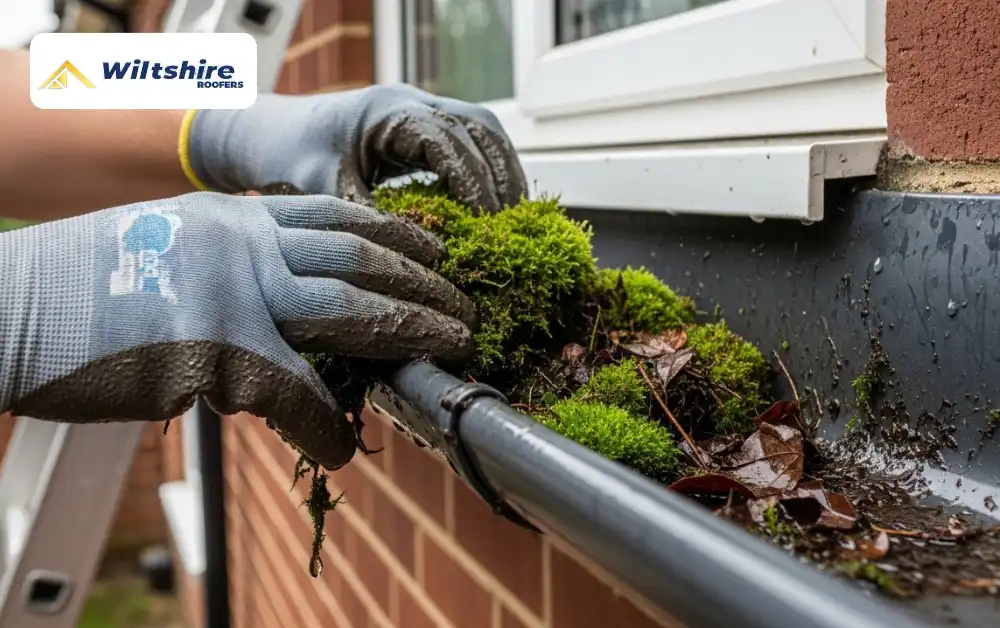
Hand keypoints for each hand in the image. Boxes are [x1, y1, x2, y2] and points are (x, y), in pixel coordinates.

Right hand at [0, 192, 474, 468]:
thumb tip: (284, 298)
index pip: (338, 214)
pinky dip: (325, 426)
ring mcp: (235, 293)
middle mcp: (245, 243)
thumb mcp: (171, 244)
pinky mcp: (216, 353)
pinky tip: (340, 447)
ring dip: (410, 333)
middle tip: (463, 307)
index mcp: (236, 217)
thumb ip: (235, 262)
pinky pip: (297, 396)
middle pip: (362, 258)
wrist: (9, 308)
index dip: (396, 232)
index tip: (433, 248)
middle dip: (423, 284)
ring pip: (352, 310)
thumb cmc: (82, 285)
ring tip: (449, 350)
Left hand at [185, 84, 528, 212]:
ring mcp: (421, 108)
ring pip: (484, 130)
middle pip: (480, 128)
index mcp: (388, 110)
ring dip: (503, 170)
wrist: (271, 133)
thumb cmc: (289, 157)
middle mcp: (411, 101)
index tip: (488, 220)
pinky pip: (472, 139)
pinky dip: (490, 169)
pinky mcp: (424, 126)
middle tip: (511, 227)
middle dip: (500, 176)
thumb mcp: (322, 192)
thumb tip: (411, 258)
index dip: (473, 179)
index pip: (448, 139)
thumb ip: (365, 217)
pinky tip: (496, 206)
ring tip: (515, 219)